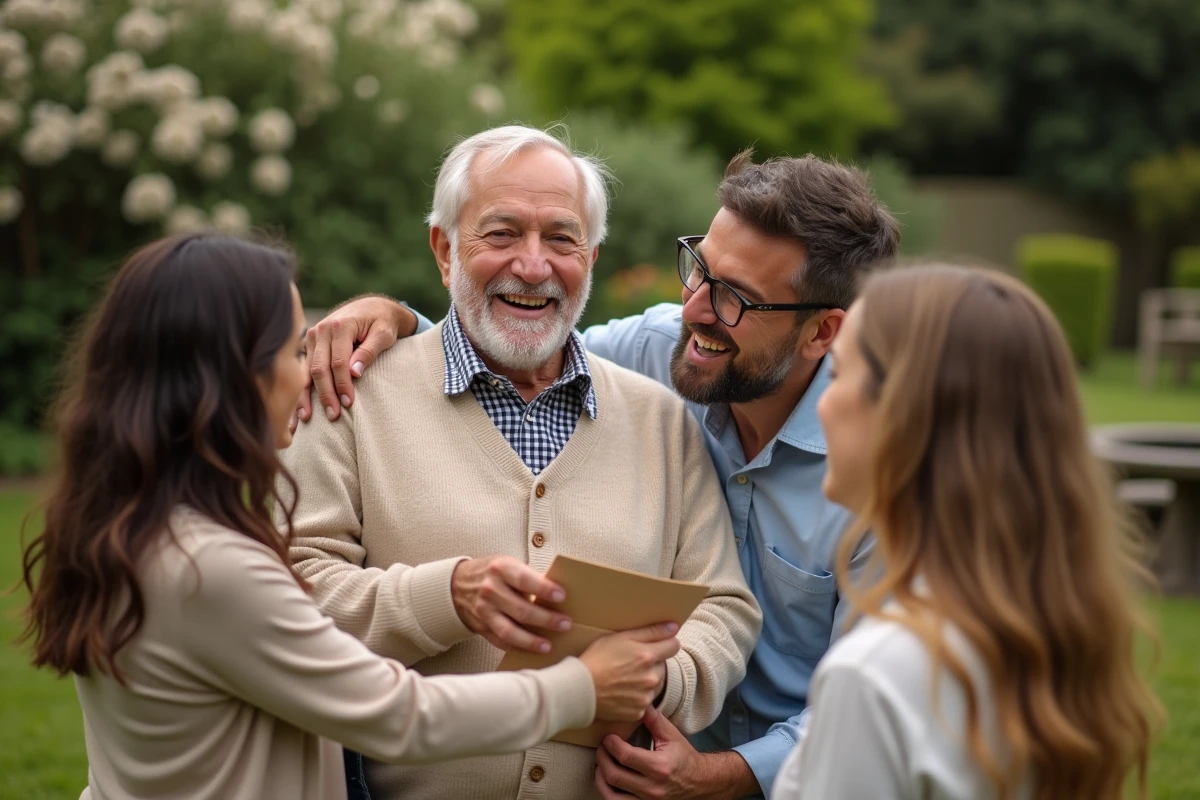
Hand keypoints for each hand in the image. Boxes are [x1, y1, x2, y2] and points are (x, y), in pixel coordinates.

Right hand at [293, 295, 415, 429]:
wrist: (370, 307)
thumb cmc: (381, 322)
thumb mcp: (384, 334)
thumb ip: (370, 351)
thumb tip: (355, 373)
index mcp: (340, 325)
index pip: (338, 361)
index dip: (343, 384)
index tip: (349, 403)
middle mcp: (321, 330)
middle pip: (319, 368)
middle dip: (325, 394)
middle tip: (333, 416)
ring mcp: (312, 337)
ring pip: (306, 370)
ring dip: (306, 396)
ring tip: (306, 419)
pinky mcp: (308, 345)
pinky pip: (302, 370)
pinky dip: (299, 389)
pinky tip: (295, 409)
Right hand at [450, 555, 571, 652]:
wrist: (458, 584)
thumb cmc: (493, 573)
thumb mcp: (509, 564)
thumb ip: (530, 577)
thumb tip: (558, 595)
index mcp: (500, 568)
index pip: (524, 580)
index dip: (543, 589)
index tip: (561, 596)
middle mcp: (490, 590)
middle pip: (521, 609)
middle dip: (546, 619)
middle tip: (565, 624)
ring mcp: (484, 611)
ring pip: (509, 631)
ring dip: (531, 640)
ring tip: (548, 645)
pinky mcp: (481, 627)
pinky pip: (500, 641)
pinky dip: (517, 647)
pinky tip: (531, 650)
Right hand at [580, 625, 679, 722]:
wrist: (580, 689)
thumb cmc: (597, 659)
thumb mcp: (621, 637)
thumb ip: (651, 631)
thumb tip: (674, 627)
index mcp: (649, 655)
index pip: (674, 646)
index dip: (665, 644)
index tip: (655, 646)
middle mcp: (652, 677)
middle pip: (663, 666)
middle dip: (652, 664)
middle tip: (631, 663)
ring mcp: (646, 696)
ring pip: (655, 685)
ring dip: (646, 682)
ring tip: (625, 679)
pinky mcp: (638, 712)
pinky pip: (644, 702)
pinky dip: (636, 698)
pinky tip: (622, 692)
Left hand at [594, 707, 757, 799]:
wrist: (698, 782)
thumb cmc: (683, 757)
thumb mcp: (672, 736)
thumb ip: (654, 720)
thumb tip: (640, 703)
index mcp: (659, 767)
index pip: (626, 756)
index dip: (612, 745)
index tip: (608, 737)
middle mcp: (652, 787)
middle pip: (615, 775)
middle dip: (602, 758)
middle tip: (601, 747)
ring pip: (611, 794)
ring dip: (601, 777)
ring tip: (601, 763)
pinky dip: (606, 791)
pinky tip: (606, 779)